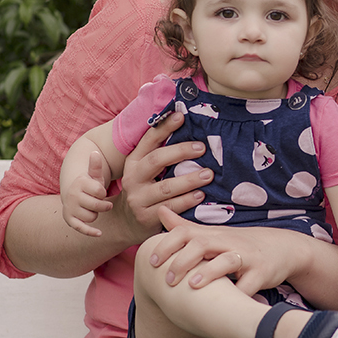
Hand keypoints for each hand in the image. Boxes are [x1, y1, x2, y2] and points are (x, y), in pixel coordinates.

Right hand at [62, 152, 113, 236]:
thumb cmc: (90, 185)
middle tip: (105, 203)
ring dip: (96, 214)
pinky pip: (81, 228)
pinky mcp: (69, 220)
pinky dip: (90, 232)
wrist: (74, 194)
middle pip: (97, 206)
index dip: (104, 193)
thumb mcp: (94, 175)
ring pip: (92, 217)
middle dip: (103, 205)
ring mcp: (70, 209)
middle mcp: (72, 196)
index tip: (102, 191)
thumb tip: (95, 153)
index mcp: (79, 183)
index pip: (100, 191)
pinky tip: (100, 233)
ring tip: (93, 208)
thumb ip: (95, 166)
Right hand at [111, 112, 210, 241]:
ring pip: (166, 187)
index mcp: (134, 161)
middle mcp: (133, 178)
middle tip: (202, 148)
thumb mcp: (146, 169)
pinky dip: (187, 201)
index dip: (164, 127)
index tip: (181, 116)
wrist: (128, 221)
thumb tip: (187, 124)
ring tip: (209, 174)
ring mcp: (138, 198)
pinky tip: (201, 195)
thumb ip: (161, 151)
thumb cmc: (147, 187)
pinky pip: (170, 207)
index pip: (149, 140)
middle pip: (156, 160)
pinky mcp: (147, 217)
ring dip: (189, 180)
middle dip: (180, 152)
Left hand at [150, 207, 305, 295]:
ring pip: (227, 260)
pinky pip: (249, 285)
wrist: (283, 248)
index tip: (152, 263)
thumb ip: (185, 227)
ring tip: (193, 285)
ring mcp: (247, 257)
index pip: (186, 233)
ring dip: (209, 272)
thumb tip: (160, 210)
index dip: (167, 245)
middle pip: (203, 243)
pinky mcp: (262, 272)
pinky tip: (226, 305)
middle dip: (183, 260)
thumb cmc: (241, 244)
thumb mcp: (214, 234)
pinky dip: (238, 294)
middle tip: (168, 280)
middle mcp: (229, 242)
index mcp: (214, 235)